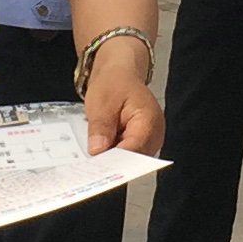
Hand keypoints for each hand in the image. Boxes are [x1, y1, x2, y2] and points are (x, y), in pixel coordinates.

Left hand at [82, 41, 161, 155]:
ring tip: (92, 159)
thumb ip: (101, 126)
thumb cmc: (115, 82)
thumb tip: (98, 150)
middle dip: (111, 165)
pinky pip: (125, 156)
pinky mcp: (138, 145)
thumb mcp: (102, 101)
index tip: (96, 168)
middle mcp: (154, 135)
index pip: (134, 151)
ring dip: (110, 162)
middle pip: (133, 161)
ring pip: (128, 162)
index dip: (115, 162)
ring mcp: (148, 142)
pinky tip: (98, 154)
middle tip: (89, 166)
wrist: (120, 74)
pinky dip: (111, 156)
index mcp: (148, 121)